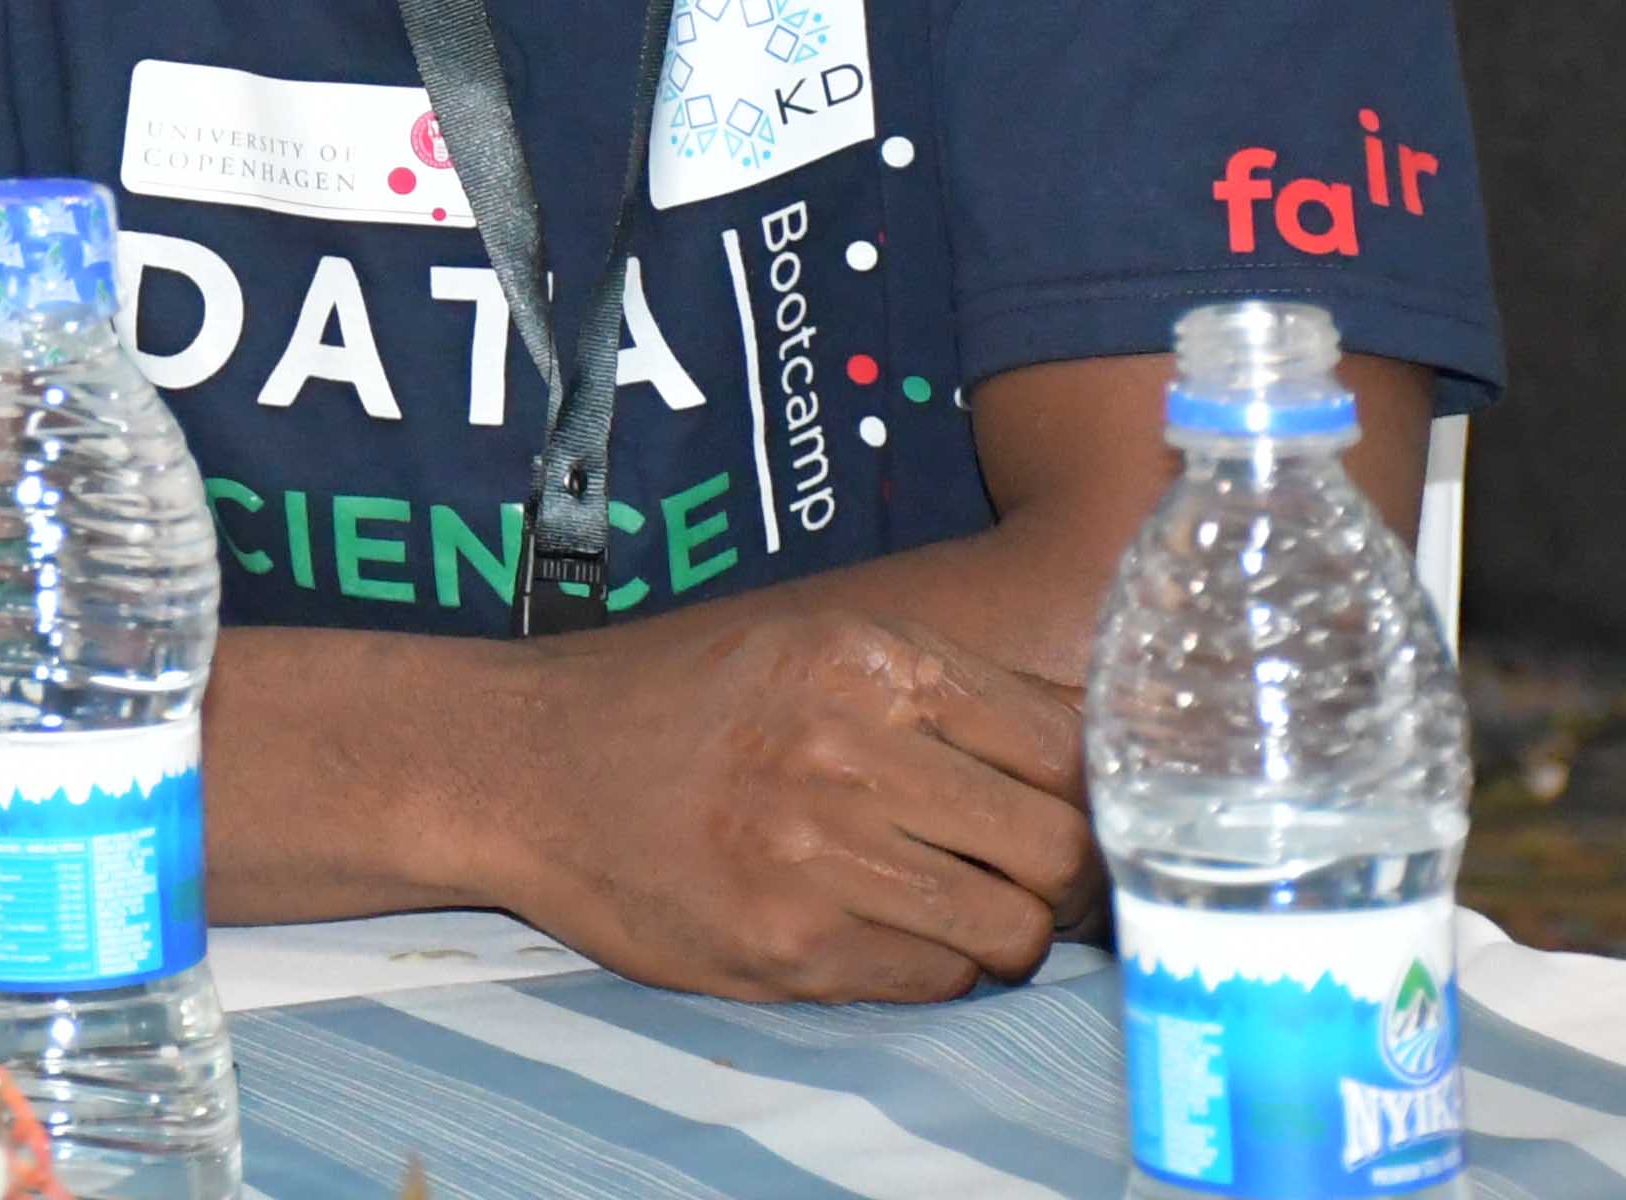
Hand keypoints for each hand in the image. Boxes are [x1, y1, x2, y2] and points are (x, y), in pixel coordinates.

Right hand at [485, 598, 1094, 998]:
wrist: (525, 763)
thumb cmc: (680, 701)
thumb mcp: (812, 644)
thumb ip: (947, 691)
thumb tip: (1095, 747)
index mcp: (871, 660)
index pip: (1068, 747)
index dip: (1101, 797)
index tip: (1089, 821)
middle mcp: (852, 748)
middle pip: (1057, 846)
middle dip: (1068, 881)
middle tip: (1036, 886)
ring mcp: (818, 853)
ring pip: (1010, 931)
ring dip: (1006, 937)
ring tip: (957, 915)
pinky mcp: (787, 944)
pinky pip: (932, 982)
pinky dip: (932, 971)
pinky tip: (883, 935)